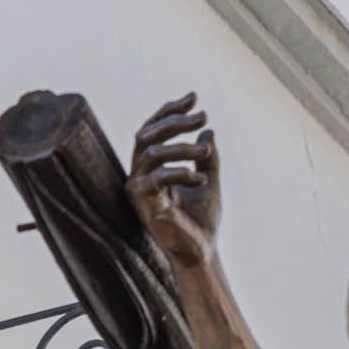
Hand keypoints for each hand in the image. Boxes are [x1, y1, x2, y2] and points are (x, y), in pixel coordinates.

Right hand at [128, 96, 220, 269]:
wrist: (201, 251)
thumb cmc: (201, 219)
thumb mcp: (209, 178)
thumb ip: (206, 156)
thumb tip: (207, 131)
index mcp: (151, 167)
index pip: (152, 129)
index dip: (169, 110)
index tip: (194, 97)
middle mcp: (140, 175)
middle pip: (146, 135)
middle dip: (174, 122)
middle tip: (203, 117)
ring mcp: (139, 190)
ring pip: (151, 153)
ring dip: (180, 147)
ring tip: (206, 152)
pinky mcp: (143, 206)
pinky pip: (156, 180)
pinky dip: (180, 174)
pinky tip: (202, 179)